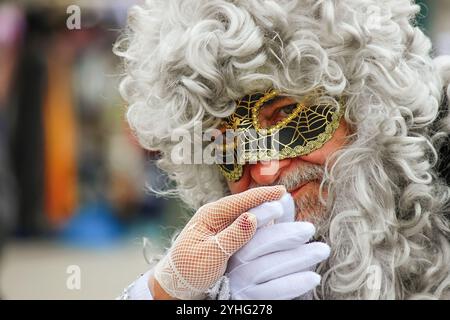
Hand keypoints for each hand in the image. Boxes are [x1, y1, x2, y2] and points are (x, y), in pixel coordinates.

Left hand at [153, 185, 285, 298]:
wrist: (176, 283)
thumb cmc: (188, 269)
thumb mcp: (210, 254)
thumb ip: (233, 236)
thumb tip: (253, 217)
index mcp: (210, 214)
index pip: (239, 200)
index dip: (262, 195)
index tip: (281, 191)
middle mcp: (216, 216)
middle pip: (245, 205)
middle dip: (265, 201)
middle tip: (286, 199)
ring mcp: (220, 226)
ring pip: (246, 215)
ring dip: (263, 213)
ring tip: (283, 211)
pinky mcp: (224, 237)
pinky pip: (244, 227)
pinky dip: (257, 225)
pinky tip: (269, 227)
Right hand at [226, 193, 329, 299]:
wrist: (251, 298)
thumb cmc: (263, 265)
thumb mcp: (270, 241)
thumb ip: (277, 222)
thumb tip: (285, 196)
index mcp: (235, 240)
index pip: (244, 223)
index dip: (260, 212)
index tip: (279, 205)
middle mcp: (231, 260)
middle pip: (255, 244)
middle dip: (284, 234)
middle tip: (310, 228)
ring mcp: (237, 282)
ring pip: (264, 268)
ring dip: (296, 258)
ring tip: (322, 250)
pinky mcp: (247, 300)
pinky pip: (271, 292)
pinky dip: (293, 284)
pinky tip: (313, 277)